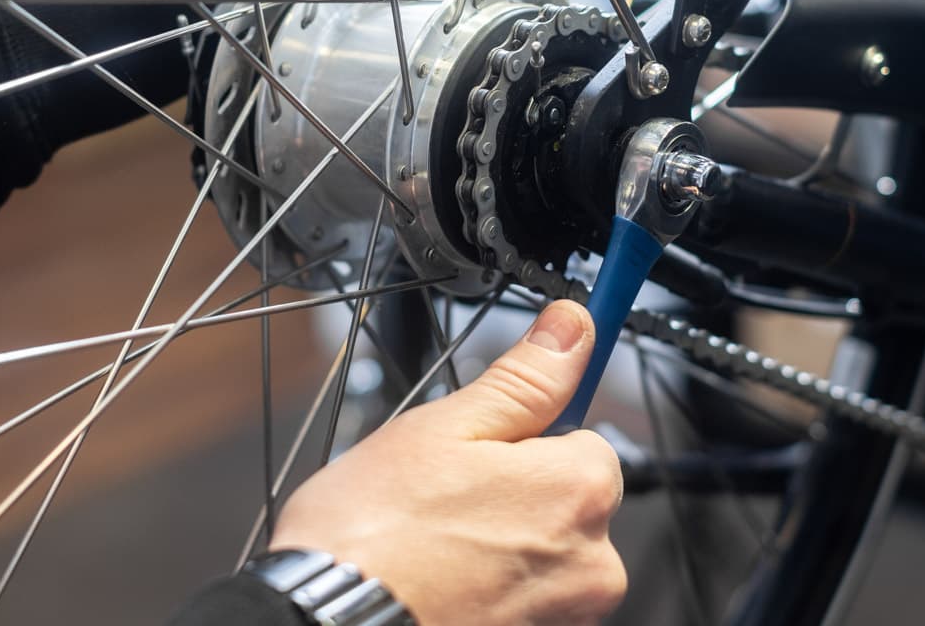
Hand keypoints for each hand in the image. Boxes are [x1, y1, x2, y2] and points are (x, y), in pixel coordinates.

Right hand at [270, 300, 628, 625]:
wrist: (331, 625)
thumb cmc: (373, 537)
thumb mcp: (444, 428)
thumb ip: (524, 379)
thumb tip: (572, 328)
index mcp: (580, 490)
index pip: (583, 436)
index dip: (524, 435)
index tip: (486, 445)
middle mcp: (593, 563)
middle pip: (565, 499)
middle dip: (514, 492)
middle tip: (443, 496)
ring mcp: (568, 616)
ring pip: (543, 552)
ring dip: (501, 544)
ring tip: (434, 542)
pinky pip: (525, 599)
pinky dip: (491, 589)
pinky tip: (441, 581)